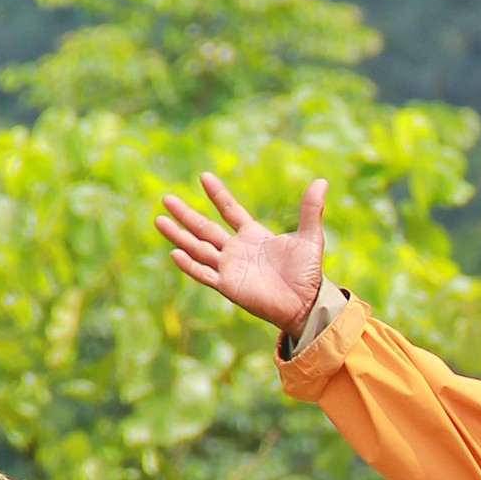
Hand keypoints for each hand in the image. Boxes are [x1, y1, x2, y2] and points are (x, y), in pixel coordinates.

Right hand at [155, 171, 326, 332]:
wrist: (306, 303)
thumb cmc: (308, 272)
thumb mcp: (310, 237)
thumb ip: (310, 210)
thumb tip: (322, 181)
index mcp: (253, 235)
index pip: (230, 210)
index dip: (218, 194)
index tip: (203, 176)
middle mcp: (237, 250)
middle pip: (205, 228)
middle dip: (185, 214)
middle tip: (166, 198)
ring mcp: (230, 268)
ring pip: (198, 248)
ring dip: (179, 235)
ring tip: (158, 220)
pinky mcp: (228, 286)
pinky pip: (204, 274)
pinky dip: (190, 264)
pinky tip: (175, 252)